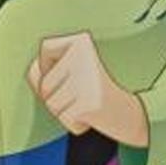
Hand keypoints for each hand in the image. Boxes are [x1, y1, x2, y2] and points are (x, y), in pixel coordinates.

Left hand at [26, 31, 148, 145]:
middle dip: (56, 97)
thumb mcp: (72, 70)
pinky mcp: (90, 102)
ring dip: (65, 112)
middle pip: (45, 84)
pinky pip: (65, 119)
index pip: (45, 49)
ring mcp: (88, 78)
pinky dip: (75, 124)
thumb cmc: (94, 92)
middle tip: (82, 94)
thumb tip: (33, 70)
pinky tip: (92, 115)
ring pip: (52, 104)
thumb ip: (47, 66)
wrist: (132, 113)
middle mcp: (85, 54)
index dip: (48, 68)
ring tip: (86, 103)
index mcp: (82, 40)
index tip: (70, 74)